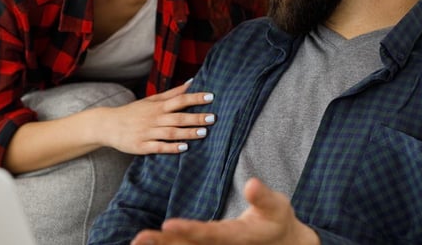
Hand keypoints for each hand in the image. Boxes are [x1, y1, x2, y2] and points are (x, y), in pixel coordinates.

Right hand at [100, 80, 215, 154]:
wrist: (108, 125)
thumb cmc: (133, 112)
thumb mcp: (151, 100)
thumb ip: (172, 93)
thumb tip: (192, 82)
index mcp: (157, 106)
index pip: (179, 100)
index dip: (195, 98)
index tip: (211, 97)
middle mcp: (154, 118)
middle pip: (178, 117)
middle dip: (196, 117)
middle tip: (213, 118)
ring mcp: (147, 133)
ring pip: (170, 133)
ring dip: (187, 133)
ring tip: (204, 133)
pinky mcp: (142, 146)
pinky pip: (158, 147)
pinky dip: (171, 147)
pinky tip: (184, 148)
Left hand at [131, 178, 318, 244]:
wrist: (283, 244)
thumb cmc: (277, 220)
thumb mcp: (277, 206)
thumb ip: (263, 197)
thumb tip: (251, 183)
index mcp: (237, 237)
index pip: (209, 234)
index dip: (189, 230)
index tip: (168, 225)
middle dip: (164, 243)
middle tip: (140, 239)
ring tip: (138, 241)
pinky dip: (169, 244)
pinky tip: (151, 242)